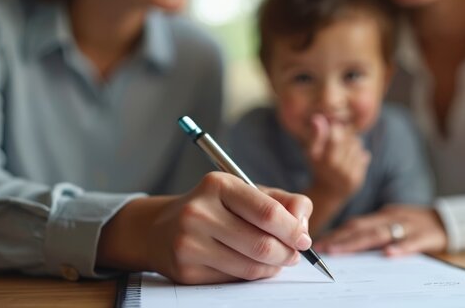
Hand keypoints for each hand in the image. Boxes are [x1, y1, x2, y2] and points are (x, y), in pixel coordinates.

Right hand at [97, 172, 312, 283]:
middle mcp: (199, 212)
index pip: (267, 212)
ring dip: (273, 268)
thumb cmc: (216, 208)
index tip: (304, 239)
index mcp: (218, 185)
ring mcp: (189, 243)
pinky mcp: (186, 270)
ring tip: (277, 261)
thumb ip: (283, 202)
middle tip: (294, 255)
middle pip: (262, 244)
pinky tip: (252, 266)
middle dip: (287, 254)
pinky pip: (234, 279)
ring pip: (250, 266)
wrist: (160, 229)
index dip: (293, 230)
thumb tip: (304, 225)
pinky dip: (252, 276)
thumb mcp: (247, 192)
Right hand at [306, 114, 370, 199]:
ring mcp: (347, 175)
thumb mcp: (313, 151)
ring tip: (344, 148)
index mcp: (322, 160)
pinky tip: (350, 157)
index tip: (335, 127)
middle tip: (341, 136)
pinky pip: (363, 154)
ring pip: (357, 145)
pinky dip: (358, 152)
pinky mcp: (357, 179)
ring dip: (352, 142)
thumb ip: (316, 135)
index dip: (338, 129)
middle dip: (346, 134)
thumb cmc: (319, 166)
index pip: (336, 137)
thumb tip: (318, 117)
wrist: (329, 192)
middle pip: (348, 139)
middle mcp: (336, 169)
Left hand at [314, 205, 447, 256]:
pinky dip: (401, 247)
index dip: (337, 233)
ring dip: (359, 242)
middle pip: (364, 227)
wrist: (449, 220)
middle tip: (322, 250)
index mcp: (384, 215)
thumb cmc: (416, 225)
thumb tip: (346, 243)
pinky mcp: (427, 235)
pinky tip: (388, 255)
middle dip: (341, 239)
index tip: (319, 244)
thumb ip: (375, 231)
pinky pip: (413, 242)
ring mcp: (410, 225)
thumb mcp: (395, 223)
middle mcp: (393, 217)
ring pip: (382, 233)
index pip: (356, 223)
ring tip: (340, 252)